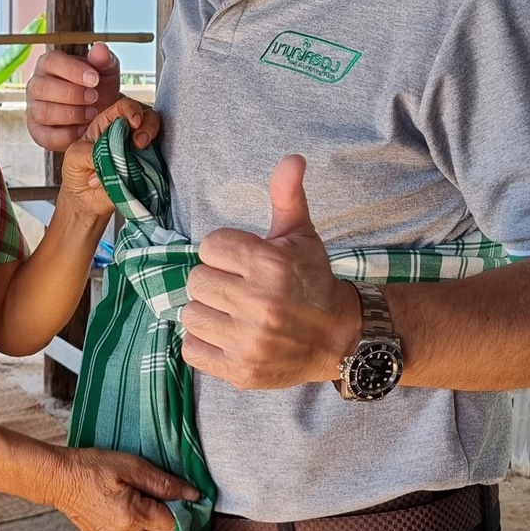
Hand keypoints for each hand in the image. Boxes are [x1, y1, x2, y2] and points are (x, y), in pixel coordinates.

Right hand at [27, 42, 121, 151]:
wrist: (99, 115)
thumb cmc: (97, 88)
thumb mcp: (106, 72)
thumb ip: (104, 60)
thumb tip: (99, 48)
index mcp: (49, 64)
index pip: (51, 61)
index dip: (72, 70)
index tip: (94, 79)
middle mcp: (36, 85)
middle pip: (42, 87)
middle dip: (72, 94)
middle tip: (94, 98)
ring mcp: (34, 109)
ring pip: (43, 111)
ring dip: (71, 114)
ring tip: (91, 114)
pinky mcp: (37, 131)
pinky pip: (45, 135)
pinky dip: (67, 135)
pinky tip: (83, 129)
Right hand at [57, 448, 197, 530]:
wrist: (59, 479)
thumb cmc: (91, 468)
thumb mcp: (132, 466)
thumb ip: (164, 483)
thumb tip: (192, 495)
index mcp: (133, 516)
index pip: (175, 525)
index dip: (186, 513)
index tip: (187, 502)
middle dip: (177, 528)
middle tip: (174, 508)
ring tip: (160, 521)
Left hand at [59, 100, 161, 221]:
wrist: (84, 201)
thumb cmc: (77, 172)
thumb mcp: (74, 157)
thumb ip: (89, 151)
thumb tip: (109, 156)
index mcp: (107, 124)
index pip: (123, 107)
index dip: (131, 110)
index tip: (133, 122)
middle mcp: (126, 134)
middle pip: (147, 117)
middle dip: (148, 125)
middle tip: (139, 142)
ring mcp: (138, 151)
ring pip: (157, 137)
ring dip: (153, 142)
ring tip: (140, 151)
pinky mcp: (146, 168)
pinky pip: (158, 162)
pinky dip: (153, 164)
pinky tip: (141, 171)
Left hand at [180, 155, 359, 389]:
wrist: (339, 337)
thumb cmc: (312, 280)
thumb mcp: (301, 235)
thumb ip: (287, 196)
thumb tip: (292, 158)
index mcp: (270, 265)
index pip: (209, 246)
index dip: (225, 252)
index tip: (245, 263)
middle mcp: (260, 304)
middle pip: (196, 280)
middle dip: (215, 282)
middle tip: (239, 289)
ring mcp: (250, 342)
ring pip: (190, 315)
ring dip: (208, 313)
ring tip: (234, 313)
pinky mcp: (241, 372)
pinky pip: (191, 349)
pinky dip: (205, 343)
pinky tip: (229, 336)